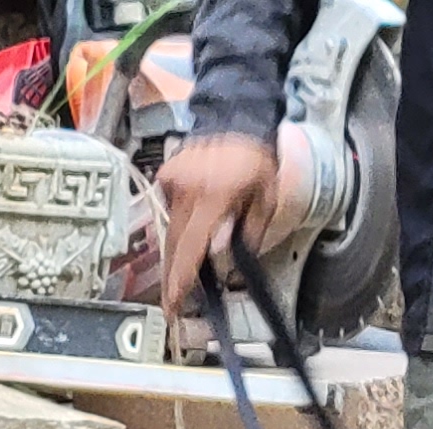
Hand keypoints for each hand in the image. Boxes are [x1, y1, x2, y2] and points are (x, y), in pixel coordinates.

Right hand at [157, 132, 279, 320]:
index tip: (173, 301)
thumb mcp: (266, 200)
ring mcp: (172, 182)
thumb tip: (225, 256)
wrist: (236, 119)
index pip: (192, 246)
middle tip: (170, 305)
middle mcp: (186, 191)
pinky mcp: (166, 176)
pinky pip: (171, 210)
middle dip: (172, 277)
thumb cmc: (256, 160)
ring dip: (174, 257)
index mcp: (213, 197)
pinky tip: (187, 234)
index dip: (181, 278)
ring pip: (169, 230)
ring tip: (174, 283)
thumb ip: (249, 232)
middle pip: (174, 245)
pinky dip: (178, 226)